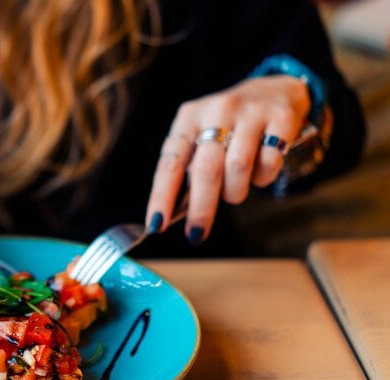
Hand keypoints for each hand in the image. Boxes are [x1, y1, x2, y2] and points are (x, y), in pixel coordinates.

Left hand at [145, 75, 309, 243]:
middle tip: (196, 233)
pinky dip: (263, 177)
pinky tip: (260, 172)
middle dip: (200, 208)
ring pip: (238, 167)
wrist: (276, 88)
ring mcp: (250, 112)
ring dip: (234, 192)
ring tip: (234, 192)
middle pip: (205, 169)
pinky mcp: (281, 117)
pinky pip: (270, 161)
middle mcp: (217, 110)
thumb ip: (189, 167)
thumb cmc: (229, 125)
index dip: (162, 195)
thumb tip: (175, 212)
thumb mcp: (202, 136)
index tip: (156, 223)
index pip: (170, 161)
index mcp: (189, 117)